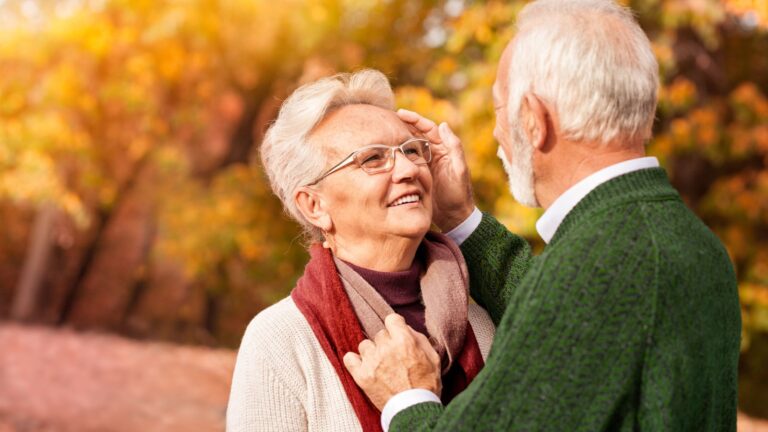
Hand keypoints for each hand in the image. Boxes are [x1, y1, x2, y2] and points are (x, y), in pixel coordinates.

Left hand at [343, 314, 441, 410]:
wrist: (414, 409)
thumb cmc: (427, 385)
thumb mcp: (433, 358)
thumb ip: (419, 339)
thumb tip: (406, 329)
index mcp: (404, 340)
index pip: (391, 319)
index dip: (395, 327)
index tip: (397, 334)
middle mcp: (386, 347)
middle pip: (380, 334)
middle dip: (386, 343)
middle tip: (393, 357)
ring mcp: (372, 361)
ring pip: (365, 345)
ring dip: (372, 352)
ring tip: (380, 365)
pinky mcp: (361, 375)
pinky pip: (349, 358)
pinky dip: (354, 361)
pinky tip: (363, 366)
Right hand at [398, 109, 474, 230]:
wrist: (454, 216)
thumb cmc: (459, 193)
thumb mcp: (459, 170)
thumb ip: (454, 147)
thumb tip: (444, 125)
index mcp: (443, 149)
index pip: (428, 129)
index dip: (415, 119)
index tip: (401, 113)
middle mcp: (434, 153)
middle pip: (417, 134)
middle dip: (403, 124)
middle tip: (387, 118)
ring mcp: (425, 164)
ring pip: (410, 146)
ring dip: (398, 138)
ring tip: (383, 132)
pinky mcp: (418, 175)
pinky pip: (406, 161)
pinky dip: (398, 155)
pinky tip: (386, 153)